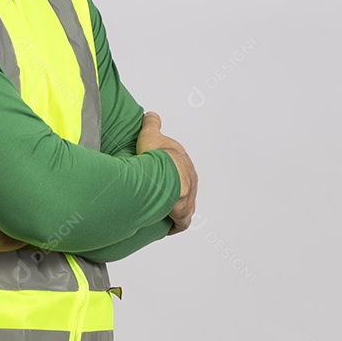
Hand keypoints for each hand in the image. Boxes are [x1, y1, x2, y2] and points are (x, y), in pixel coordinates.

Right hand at [136, 111, 197, 234]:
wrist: (165, 175)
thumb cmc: (157, 155)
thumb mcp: (151, 133)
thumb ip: (152, 124)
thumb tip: (151, 115)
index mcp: (182, 161)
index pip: (177, 166)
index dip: (166, 170)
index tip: (156, 174)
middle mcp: (190, 179)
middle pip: (182, 186)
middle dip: (172, 190)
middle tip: (156, 194)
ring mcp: (189, 197)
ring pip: (184, 204)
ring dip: (173, 208)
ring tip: (158, 211)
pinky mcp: (184, 213)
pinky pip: (180, 222)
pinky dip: (173, 225)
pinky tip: (164, 227)